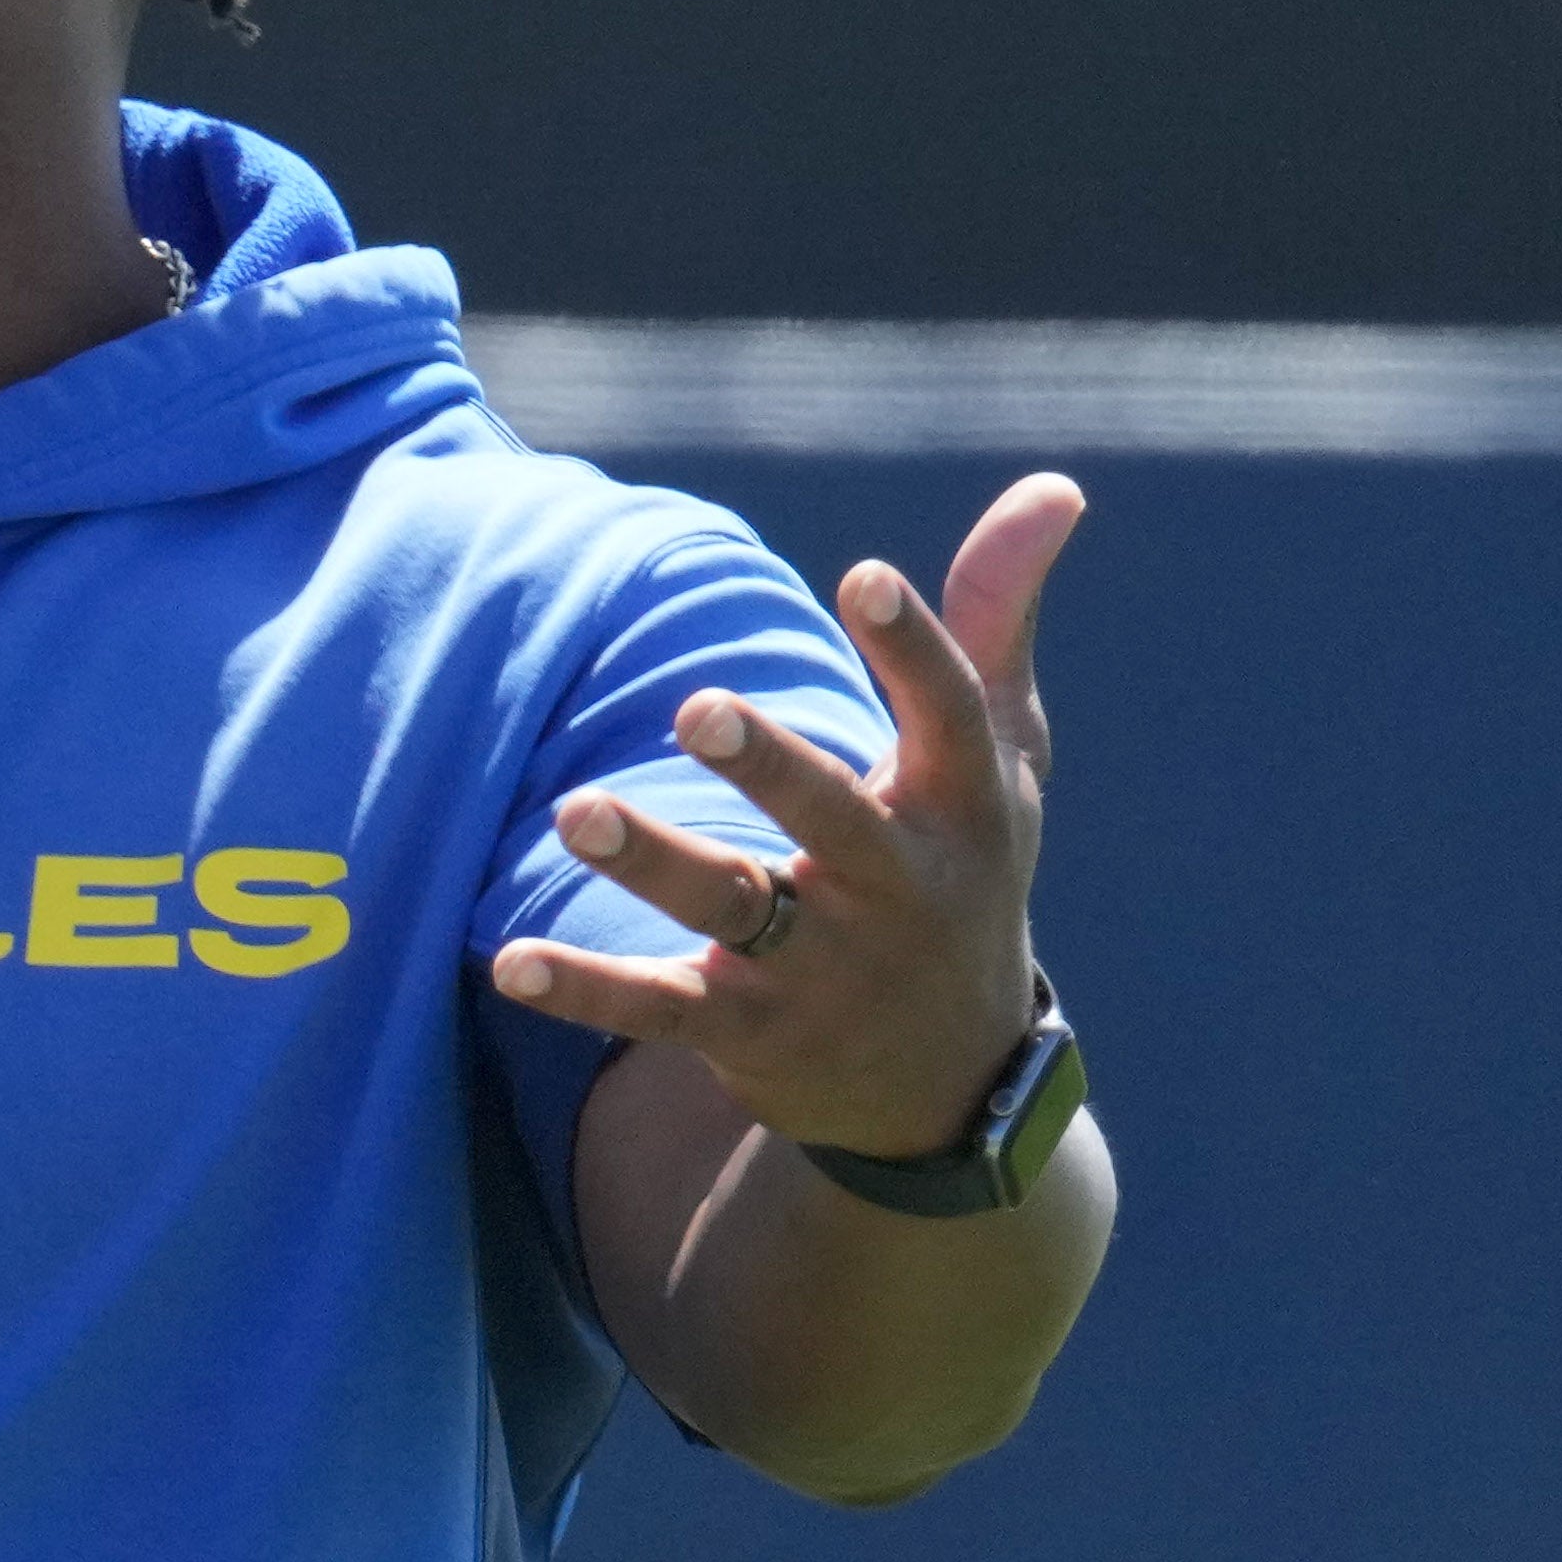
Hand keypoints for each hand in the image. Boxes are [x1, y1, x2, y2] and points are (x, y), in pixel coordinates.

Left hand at [491, 472, 1080, 1160]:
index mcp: (961, 808)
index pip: (949, 719)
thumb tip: (1054, 481)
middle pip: (833, 820)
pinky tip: (507, 958)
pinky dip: (586, 992)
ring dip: (654, 862)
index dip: (914, 649)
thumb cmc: (963, 871)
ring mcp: (823, 967)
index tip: (865, 576)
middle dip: (772, 767)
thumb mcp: (1000, 757)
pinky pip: (658, 1010)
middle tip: (698, 704)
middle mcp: (897, 889)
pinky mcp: (748, 1032)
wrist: (949, 1080)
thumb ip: (996, 620)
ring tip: (572, 810)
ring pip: (734, 910)